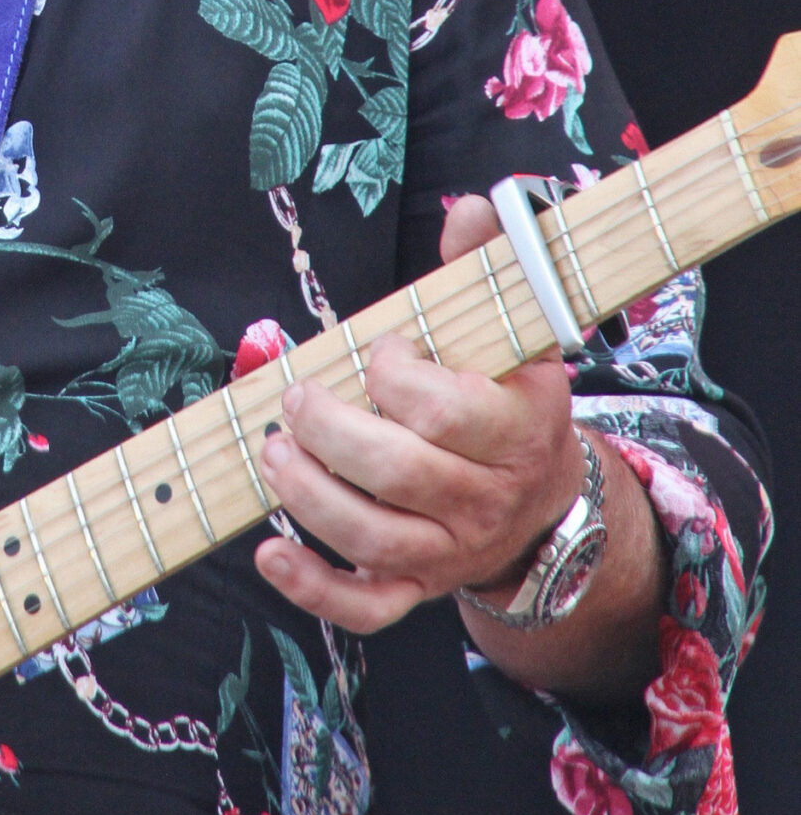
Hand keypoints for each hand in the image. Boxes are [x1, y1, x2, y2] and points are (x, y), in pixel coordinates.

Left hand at [251, 193, 583, 633]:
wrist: (543, 498)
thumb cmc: (507, 396)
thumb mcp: (516, 331)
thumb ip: (490, 267)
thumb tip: (476, 207)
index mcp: (521, 427)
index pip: (447, 411)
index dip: (394, 378)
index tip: (377, 351)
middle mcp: (490, 497)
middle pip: (401, 474)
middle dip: (332, 431)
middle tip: (296, 398)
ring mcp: (452, 550)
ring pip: (375, 539)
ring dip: (309, 495)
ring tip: (272, 451)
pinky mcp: (418, 586)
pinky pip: (366, 607)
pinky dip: (313, 588)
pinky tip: (271, 551)